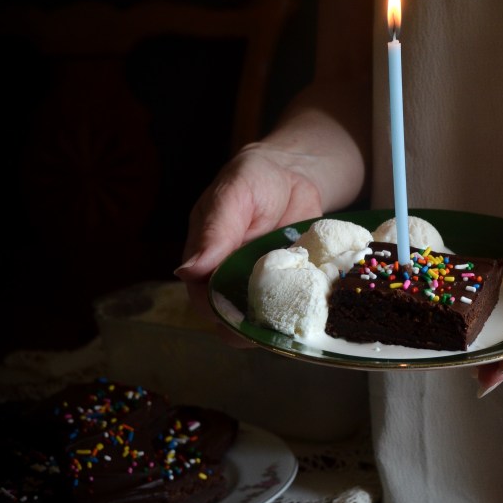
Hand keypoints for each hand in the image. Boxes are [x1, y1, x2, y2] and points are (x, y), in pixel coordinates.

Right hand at [175, 142, 325, 321]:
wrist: (295, 174)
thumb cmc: (255, 179)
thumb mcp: (234, 195)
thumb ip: (214, 230)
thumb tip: (187, 270)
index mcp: (206, 258)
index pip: (202, 297)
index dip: (216, 312)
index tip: (237, 318)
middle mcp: (230, 277)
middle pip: (232, 317)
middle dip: (250, 329)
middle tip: (273, 328)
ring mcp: (260, 284)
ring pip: (261, 320)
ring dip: (277, 327)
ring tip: (295, 326)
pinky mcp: (288, 285)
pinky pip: (291, 307)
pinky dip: (302, 312)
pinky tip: (315, 313)